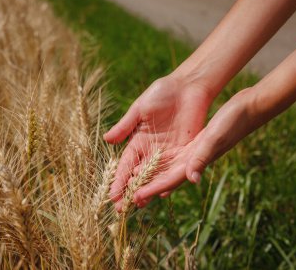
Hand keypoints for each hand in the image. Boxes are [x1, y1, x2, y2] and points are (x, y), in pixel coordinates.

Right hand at [104, 73, 213, 210]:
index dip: (119, 179)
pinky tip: (162, 193)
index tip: (112, 195)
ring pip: (156, 176)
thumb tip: (106, 140)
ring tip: (139, 204)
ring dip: (148, 190)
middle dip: (130, 191)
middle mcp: (152, 150)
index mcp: (138, 140)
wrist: (188, 87)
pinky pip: (175, 170)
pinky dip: (168, 182)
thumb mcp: (139, 109)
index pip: (126, 164)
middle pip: (139, 175)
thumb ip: (125, 126)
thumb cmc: (162, 93)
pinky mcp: (184, 151)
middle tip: (121, 209)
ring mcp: (168, 152)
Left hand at [134, 40, 295, 206]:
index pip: (170, 180)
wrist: (246, 108)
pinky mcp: (190, 143)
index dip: (153, 189)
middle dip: (146, 189)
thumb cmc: (233, 123)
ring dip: (147, 177)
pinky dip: (155, 162)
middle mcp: (191, 161)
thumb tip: (192, 179)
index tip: (135, 197)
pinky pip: (168, 155)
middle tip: (126, 198)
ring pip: (164, 169)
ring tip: (128, 184)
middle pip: (164, 178)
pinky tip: (144, 164)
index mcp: (195, 162)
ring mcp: (191, 153)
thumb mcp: (215, 138)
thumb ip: (203, 157)